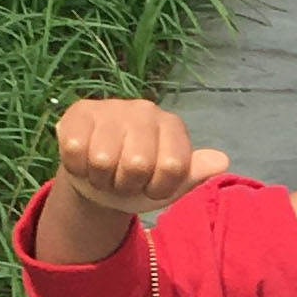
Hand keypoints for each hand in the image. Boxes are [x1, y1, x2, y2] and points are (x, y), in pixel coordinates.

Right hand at [56, 98, 228, 213]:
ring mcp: (112, 107)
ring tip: (105, 173)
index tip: (152, 188)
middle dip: (127, 185)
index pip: (172, 166)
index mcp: (173, 127)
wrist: (100, 175)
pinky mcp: (80, 111)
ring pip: (103, 160)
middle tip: (124, 181)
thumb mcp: (171, 184)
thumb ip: (195, 174)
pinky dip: (79, 168)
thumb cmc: (141, 180)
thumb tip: (221, 160)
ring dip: (102, 179)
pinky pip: (76, 150)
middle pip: (137, 164)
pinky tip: (85, 162)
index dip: (159, 189)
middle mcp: (146, 110)